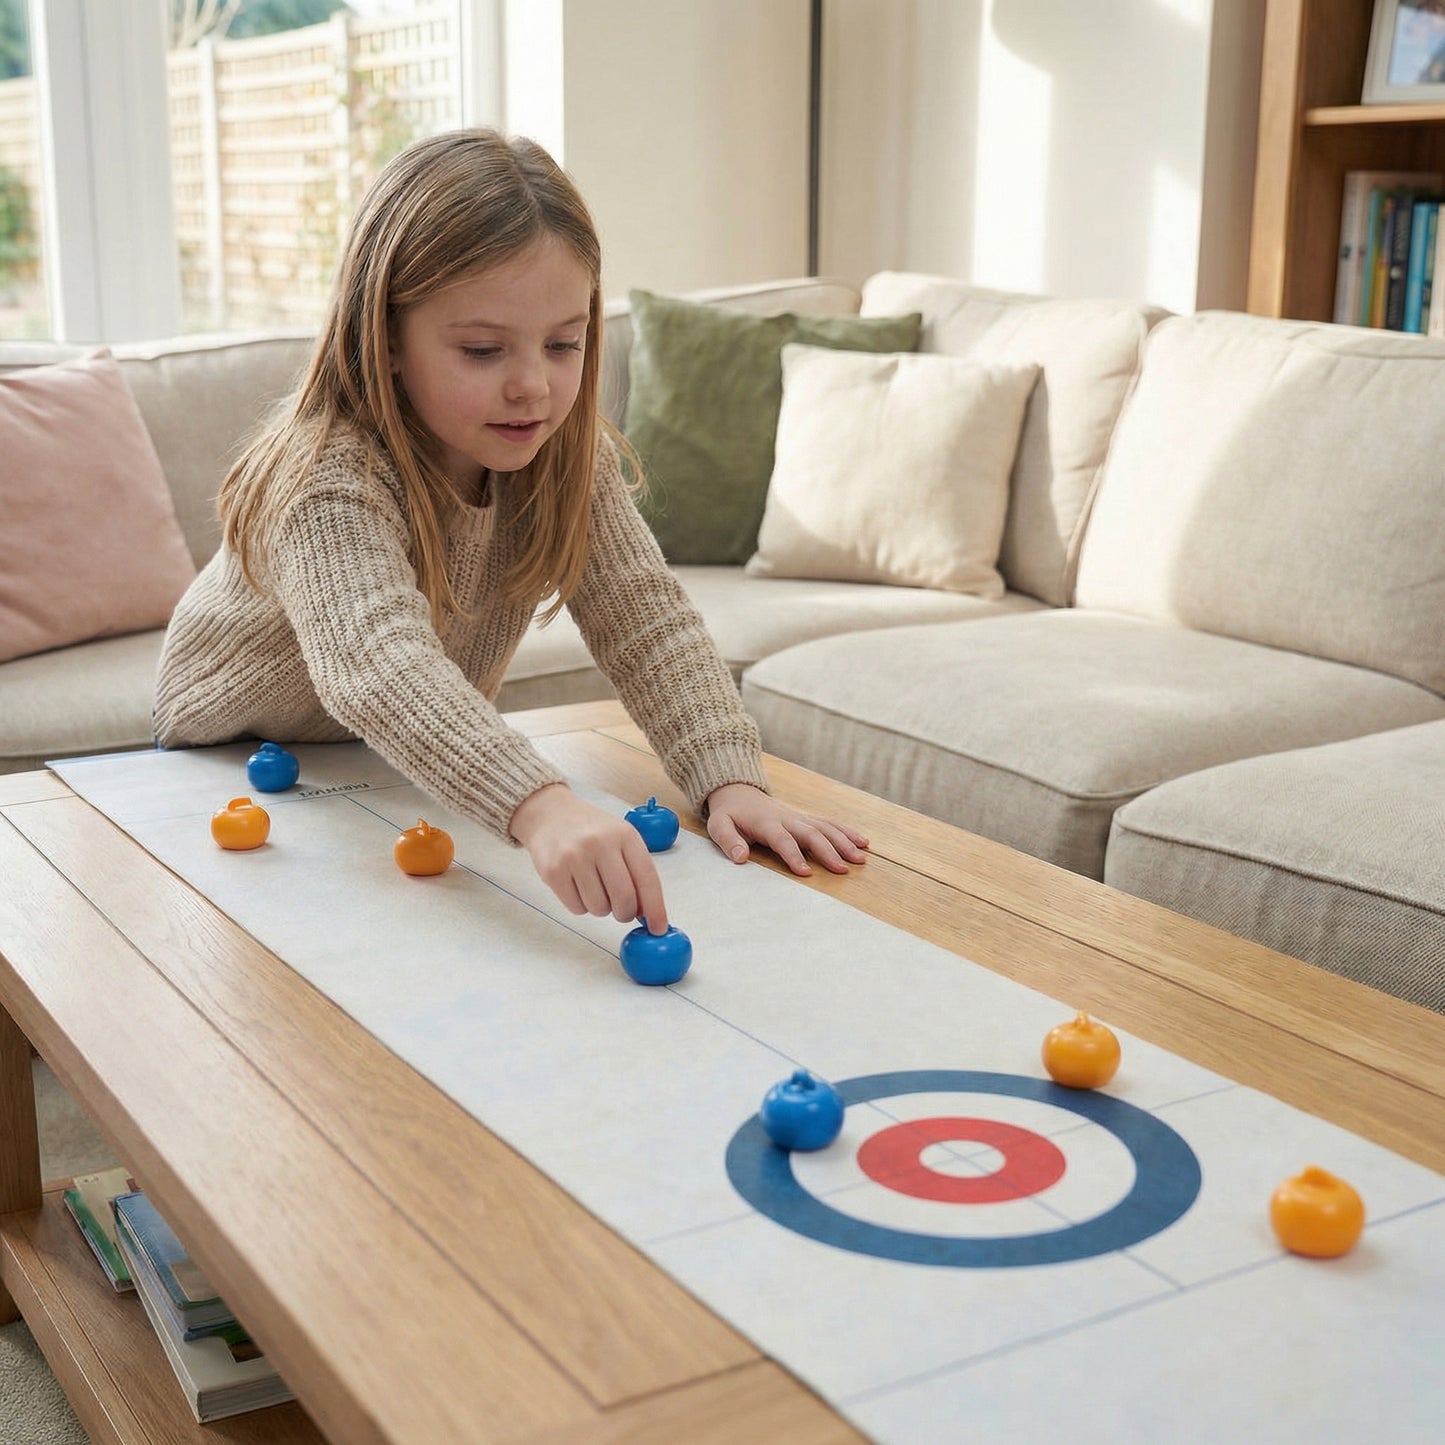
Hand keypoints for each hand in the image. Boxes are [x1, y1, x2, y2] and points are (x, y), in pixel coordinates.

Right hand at [510, 784, 668, 932]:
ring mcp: (575, 857)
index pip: (647, 878)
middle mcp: (600, 843)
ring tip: (594, 888)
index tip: (659, 928)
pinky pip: (577, 908)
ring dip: (601, 908)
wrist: (550, 814)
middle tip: (621, 911)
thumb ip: (635, 871)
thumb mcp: (619, 839)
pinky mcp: (553, 871)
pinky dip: (581, 906)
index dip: (655, 907)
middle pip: (624, 898)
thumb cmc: (591, 830)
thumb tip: (646, 912)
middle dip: (625, 913)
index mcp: (625, 834)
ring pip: (599, 908)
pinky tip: (577, 886)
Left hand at [704, 782, 868, 876]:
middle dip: (828, 851)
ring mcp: (799, 816)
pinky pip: (829, 823)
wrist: (738, 791)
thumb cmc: (729, 814)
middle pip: (811, 833)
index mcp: (766, 822)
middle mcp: (787, 818)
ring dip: (844, 842)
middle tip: (842, 870)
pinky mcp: (805, 817)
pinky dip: (846, 831)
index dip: (793, 855)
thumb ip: (728, 841)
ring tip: (860, 859)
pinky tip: (863, 842)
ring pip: (825, 827)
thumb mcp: (719, 826)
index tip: (805, 873)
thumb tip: (740, 858)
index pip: (782, 839)